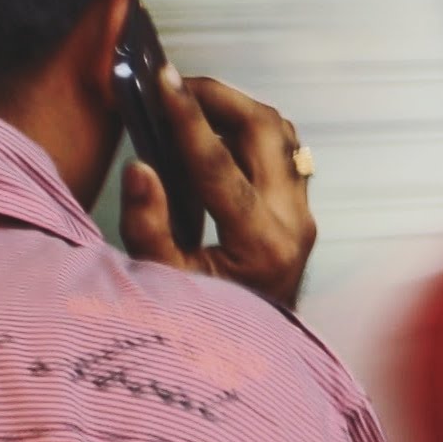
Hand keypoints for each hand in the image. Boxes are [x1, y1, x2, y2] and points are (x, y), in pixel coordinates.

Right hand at [120, 65, 318, 312]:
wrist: (246, 365)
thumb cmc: (199, 329)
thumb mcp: (163, 284)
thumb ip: (148, 226)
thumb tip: (140, 168)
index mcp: (260, 244)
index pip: (218, 163)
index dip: (186, 115)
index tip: (162, 76)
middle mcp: (293, 224)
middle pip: (265, 129)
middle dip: (218, 97)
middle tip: (175, 85)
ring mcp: (303, 217)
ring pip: (281, 134)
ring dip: (237, 110)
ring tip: (191, 104)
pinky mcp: (300, 214)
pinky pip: (284, 152)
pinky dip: (250, 131)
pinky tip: (214, 133)